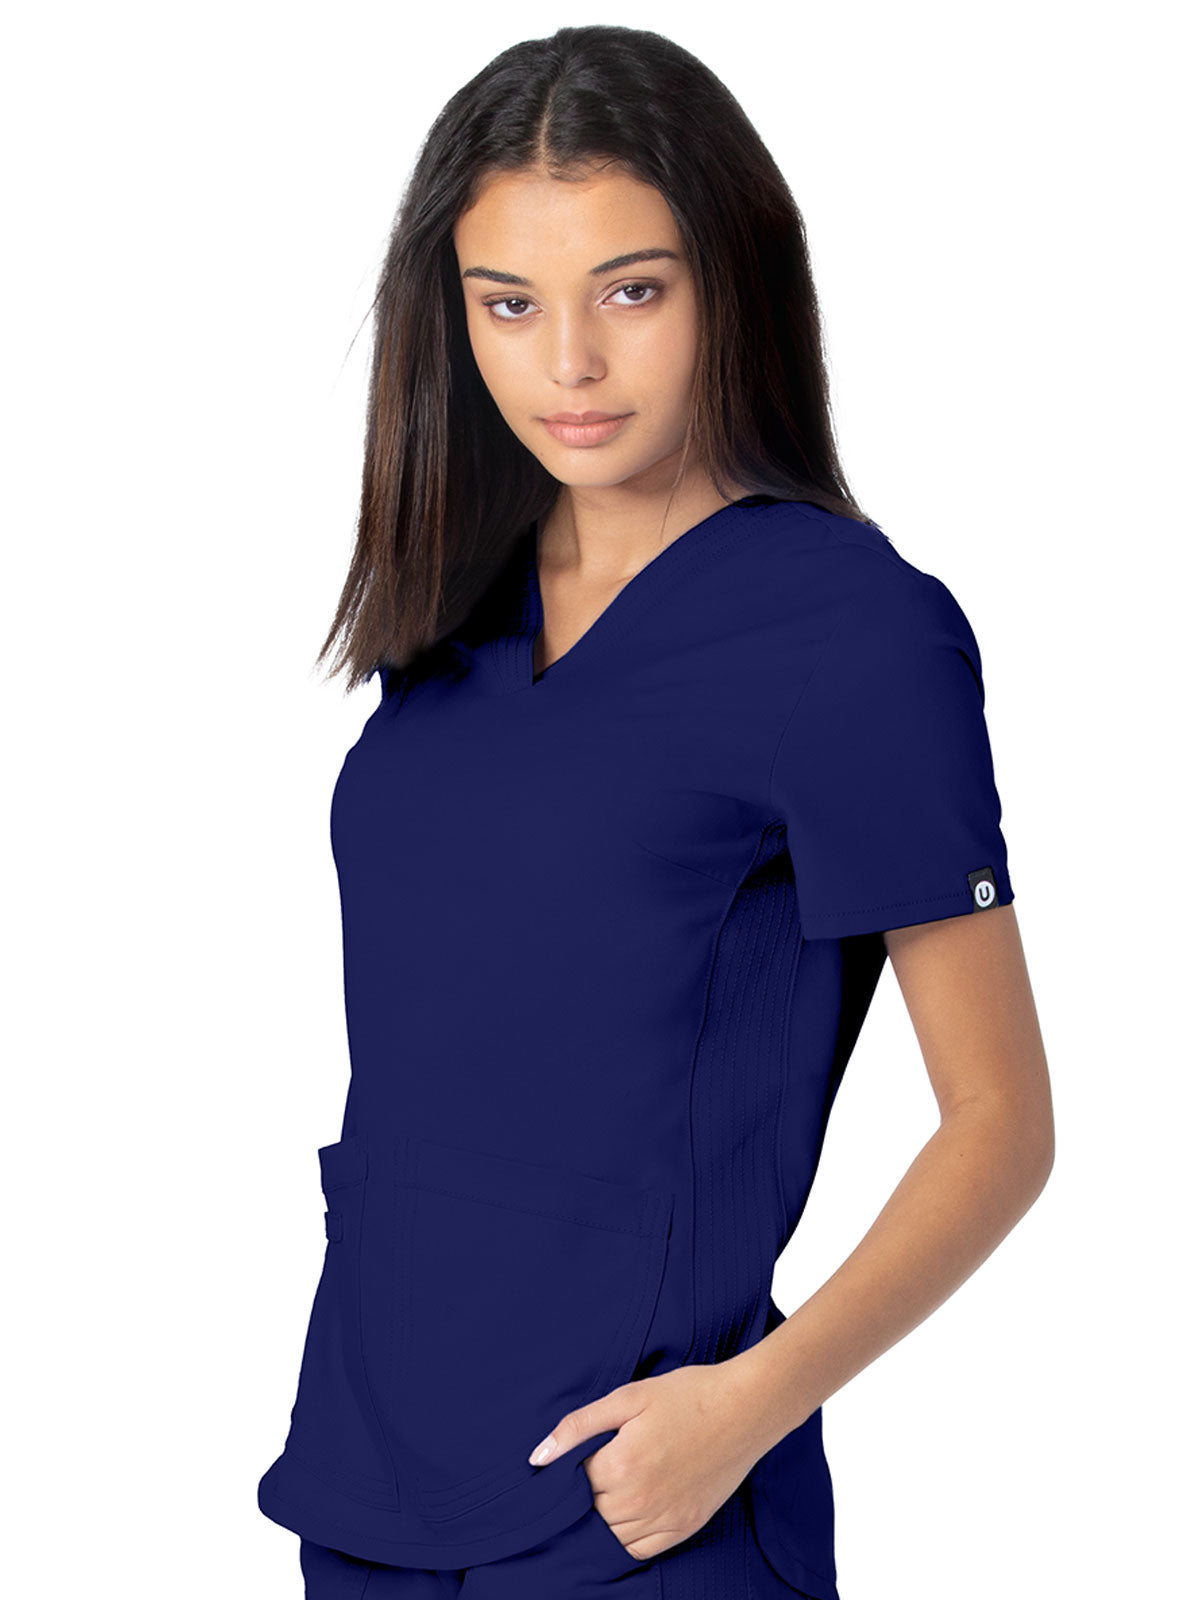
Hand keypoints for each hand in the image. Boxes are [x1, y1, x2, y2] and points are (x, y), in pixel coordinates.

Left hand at [526, 1361, 774, 1560]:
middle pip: (590, 1513)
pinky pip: (640, 1550)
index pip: (573, 1484)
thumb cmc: (687, 1395)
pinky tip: (629, 1511)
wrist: (746, 1408)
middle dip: (586, 1492)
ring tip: (614, 1484)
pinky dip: (627, 1538)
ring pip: (612, 1536)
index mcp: (621, 1465)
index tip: (583, 1451)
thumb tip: (537, 1457)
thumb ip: (579, 1426)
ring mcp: (665, 1518)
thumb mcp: (629, 1397)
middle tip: (600, 1464)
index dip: (571, 1469)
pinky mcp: (685, 1526)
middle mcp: (640, 1500)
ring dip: (604, 1516)